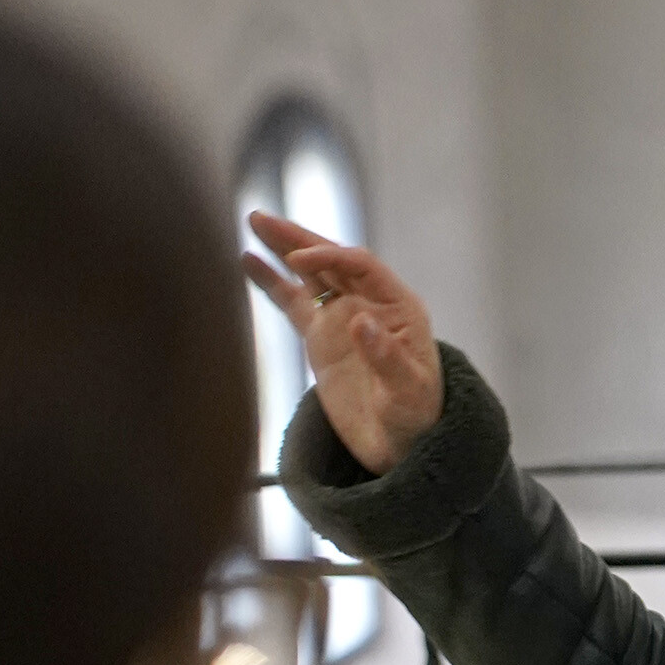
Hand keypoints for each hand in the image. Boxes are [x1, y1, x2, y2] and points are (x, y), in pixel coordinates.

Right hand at [243, 212, 444, 474]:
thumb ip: (387, 358)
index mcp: (398, 306)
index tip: (298, 260)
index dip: (330, 258)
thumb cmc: (415, 417)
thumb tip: (361, 322)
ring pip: (309, 274)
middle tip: (262, 219)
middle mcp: (370, 302)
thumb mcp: (408, 392)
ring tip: (254, 221)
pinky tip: (248, 260)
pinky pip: (293, 301)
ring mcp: (343, 316)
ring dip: (283, 248)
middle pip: (331, 260)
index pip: (361, 265)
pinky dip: (271, 281)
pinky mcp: (322, 335)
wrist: (401, 444)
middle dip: (298, 239)